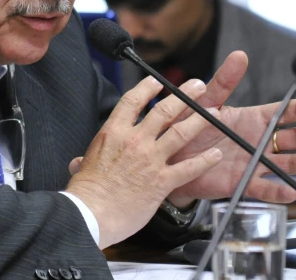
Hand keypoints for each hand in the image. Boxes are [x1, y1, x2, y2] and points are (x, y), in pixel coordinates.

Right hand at [64, 77, 222, 248]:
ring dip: (200, 120)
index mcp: (113, 133)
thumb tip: (79, 163)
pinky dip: (205, 161)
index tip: (156, 81)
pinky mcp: (162, 181)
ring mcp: (150, 160)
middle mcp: (135, 141)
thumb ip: (86, 160)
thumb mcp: (83, 167)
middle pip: (163, 111)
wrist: (91, 214)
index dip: (147, 88)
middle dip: (184, 95)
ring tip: (214, 111)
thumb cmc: (85, 193)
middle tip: (197, 86)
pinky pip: (189, 168)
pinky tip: (216, 154)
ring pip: (180, 133)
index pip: (133, 101)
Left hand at [164, 50, 295, 205]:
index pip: (280, 113)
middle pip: (291, 138)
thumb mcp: (206, 101)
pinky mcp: (243, 183)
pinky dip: (277, 191)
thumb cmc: (190, 127)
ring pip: (284, 162)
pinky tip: (290, 190)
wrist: (172, 157)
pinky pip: (263, 188)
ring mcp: (253, 162)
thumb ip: (223, 82)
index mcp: (251, 119)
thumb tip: (239, 56)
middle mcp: (258, 141)